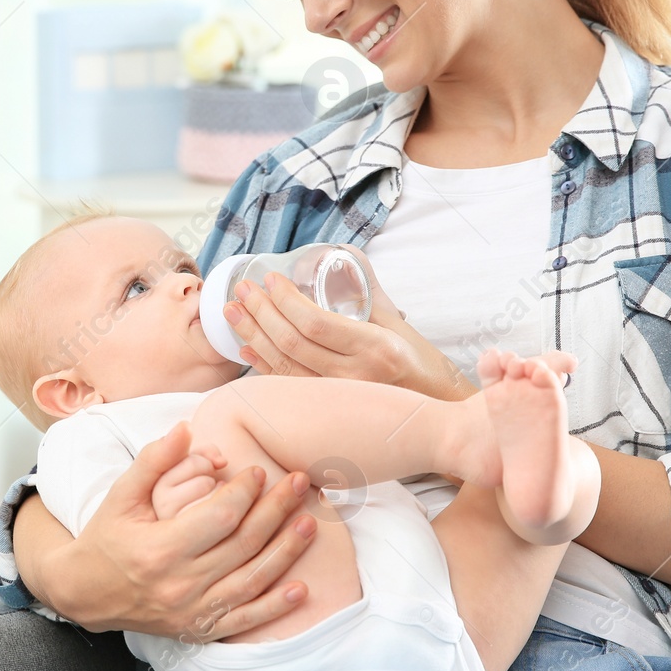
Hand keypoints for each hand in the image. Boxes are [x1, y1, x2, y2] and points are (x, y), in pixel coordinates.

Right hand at [42, 420, 317, 639]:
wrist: (85, 593)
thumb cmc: (107, 537)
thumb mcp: (121, 495)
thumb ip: (154, 461)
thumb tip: (186, 427)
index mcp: (160, 548)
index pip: (220, 516)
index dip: (245, 491)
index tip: (259, 471)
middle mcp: (180, 584)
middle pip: (244, 544)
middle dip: (276, 510)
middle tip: (299, 482)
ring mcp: (192, 611)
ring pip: (252, 580)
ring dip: (286, 551)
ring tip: (309, 522)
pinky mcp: (199, 630)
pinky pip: (245, 620)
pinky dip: (275, 606)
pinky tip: (300, 588)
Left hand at [224, 246, 476, 400]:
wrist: (436, 416)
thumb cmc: (421, 365)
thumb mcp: (399, 323)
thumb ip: (368, 290)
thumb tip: (343, 255)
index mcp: (373, 348)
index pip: (315, 323)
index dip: (286, 301)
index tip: (270, 280)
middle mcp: (353, 377)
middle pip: (292, 344)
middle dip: (260, 313)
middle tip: (242, 290)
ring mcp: (338, 399)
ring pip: (284, 367)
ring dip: (253, 337)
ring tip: (234, 312)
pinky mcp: (329, 412)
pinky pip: (288, 387)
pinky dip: (263, 366)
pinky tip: (247, 349)